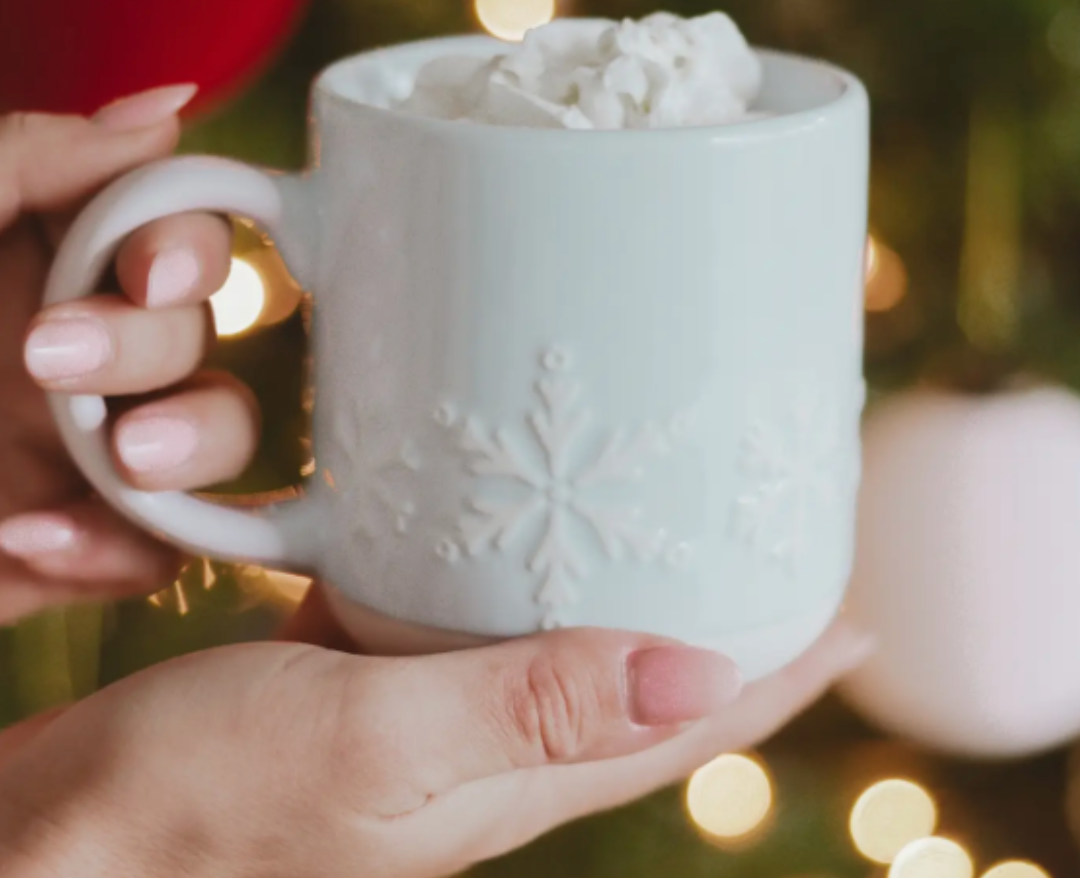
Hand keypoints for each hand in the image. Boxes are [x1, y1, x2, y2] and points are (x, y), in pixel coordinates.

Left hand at [0, 87, 255, 623]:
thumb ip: (28, 159)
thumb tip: (167, 109)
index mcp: (45, 265)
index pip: (175, 232)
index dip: (190, 243)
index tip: (149, 274)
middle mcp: (85, 350)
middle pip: (201, 332)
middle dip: (152, 346)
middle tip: (48, 361)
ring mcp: (91, 451)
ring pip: (222, 434)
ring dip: (195, 442)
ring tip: (125, 460)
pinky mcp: (79, 545)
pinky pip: (161, 548)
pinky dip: (121, 548)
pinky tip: (28, 535)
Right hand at [0, 587, 871, 877]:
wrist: (79, 825)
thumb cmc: (205, 794)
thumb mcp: (377, 743)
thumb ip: (530, 707)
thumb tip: (701, 675)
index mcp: (519, 771)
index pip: (693, 722)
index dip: (784, 670)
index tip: (856, 609)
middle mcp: (493, 743)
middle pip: (647, 678)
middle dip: (726, 618)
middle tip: (779, 542)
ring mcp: (433, 708)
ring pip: (567, 638)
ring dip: (629, 587)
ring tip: (673, 518)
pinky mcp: (373, 669)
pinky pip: (480, 614)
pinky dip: (522, 571)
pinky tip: (518, 522)